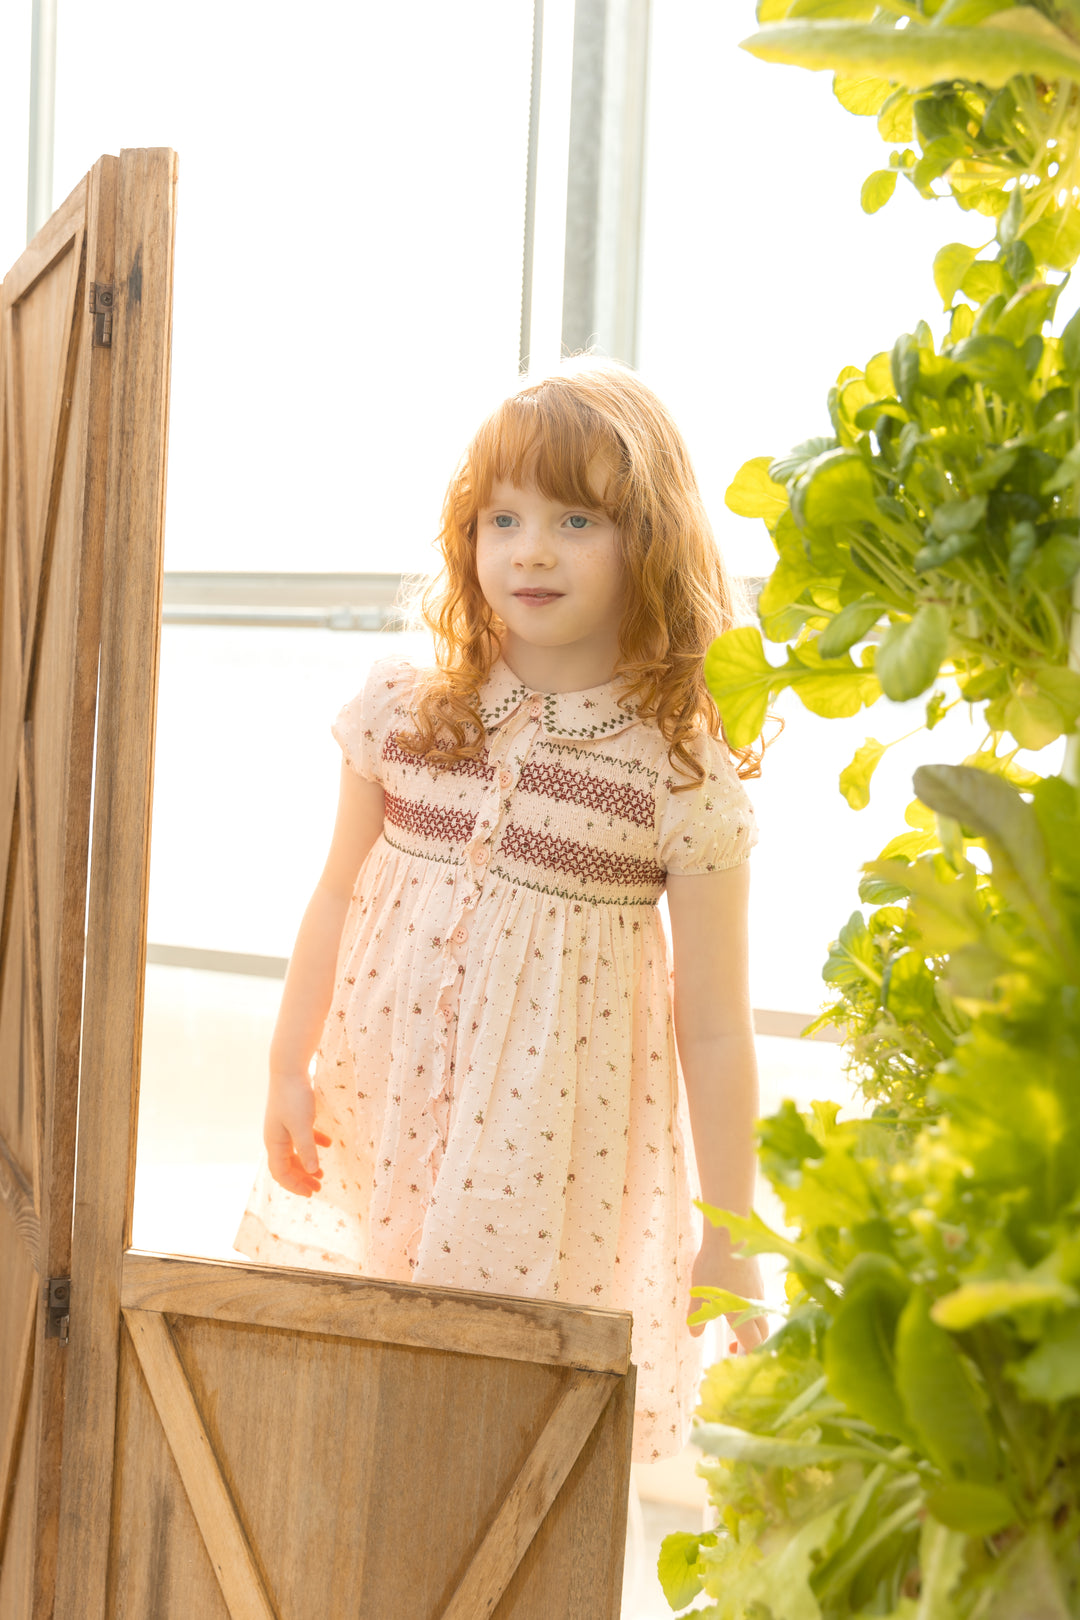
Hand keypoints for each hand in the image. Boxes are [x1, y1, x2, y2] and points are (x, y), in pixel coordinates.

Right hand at [264, 1072, 331, 1196]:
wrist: (289, 1068)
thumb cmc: (294, 1097)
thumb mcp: (302, 1125)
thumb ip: (307, 1149)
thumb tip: (311, 1172)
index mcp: (274, 1142)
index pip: (281, 1173)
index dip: (295, 1185)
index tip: (312, 1193)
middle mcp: (276, 1137)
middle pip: (287, 1165)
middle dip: (301, 1179)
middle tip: (318, 1188)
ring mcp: (283, 1126)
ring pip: (294, 1152)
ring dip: (307, 1164)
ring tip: (322, 1173)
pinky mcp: (293, 1115)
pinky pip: (302, 1136)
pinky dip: (314, 1143)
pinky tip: (329, 1144)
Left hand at [689, 1234, 769, 1353]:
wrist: (731, 1235)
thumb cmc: (714, 1266)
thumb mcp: (699, 1294)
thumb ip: (698, 1317)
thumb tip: (694, 1334)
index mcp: (742, 1315)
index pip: (754, 1346)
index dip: (746, 1357)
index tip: (732, 1356)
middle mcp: (755, 1307)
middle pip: (763, 1335)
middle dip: (752, 1345)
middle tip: (732, 1346)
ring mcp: (759, 1292)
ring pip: (762, 1317)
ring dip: (751, 1327)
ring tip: (731, 1323)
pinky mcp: (759, 1279)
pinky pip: (759, 1303)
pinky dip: (751, 1311)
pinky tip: (735, 1301)